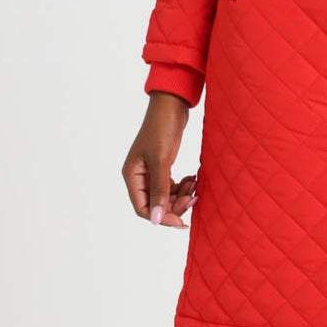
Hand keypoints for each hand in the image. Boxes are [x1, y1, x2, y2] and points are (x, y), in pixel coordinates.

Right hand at [122, 93, 197, 228]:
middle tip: (193, 199)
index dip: (161, 217)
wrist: (173, 104)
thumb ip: (159, 190)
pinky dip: (183, 186)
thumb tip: (155, 219)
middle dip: (175, 205)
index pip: (142, 208)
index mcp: (131, 175)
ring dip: (181, 195)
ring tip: (195, 186)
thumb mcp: (162, 161)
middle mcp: (139, 176)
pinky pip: (172, 186)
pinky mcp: (163, 166)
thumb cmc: (162, 128)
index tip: (181, 221)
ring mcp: (151, 171)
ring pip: (166, 196)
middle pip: (155, 204)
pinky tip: (193, 179)